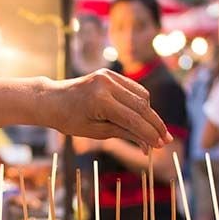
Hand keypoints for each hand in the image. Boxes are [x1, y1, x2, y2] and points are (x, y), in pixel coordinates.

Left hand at [49, 69, 171, 150]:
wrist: (52, 100)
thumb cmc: (70, 120)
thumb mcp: (96, 132)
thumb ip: (124, 133)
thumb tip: (148, 144)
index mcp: (100, 101)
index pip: (133, 119)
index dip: (148, 133)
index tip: (159, 145)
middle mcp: (106, 84)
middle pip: (141, 106)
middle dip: (155, 125)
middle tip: (166, 140)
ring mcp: (108, 76)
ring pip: (141, 95)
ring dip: (150, 114)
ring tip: (156, 132)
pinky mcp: (109, 74)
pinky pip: (133, 88)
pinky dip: (141, 103)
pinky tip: (146, 117)